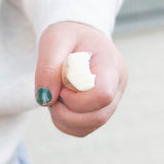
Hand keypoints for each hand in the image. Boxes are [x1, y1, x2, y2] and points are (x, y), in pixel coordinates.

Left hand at [34, 21, 128, 137]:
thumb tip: (45, 98)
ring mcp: (111, 101)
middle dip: (67, 111)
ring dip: (63, 117)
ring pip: (89, 126)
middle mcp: (117, 86)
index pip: (103, 94)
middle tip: (52, 92)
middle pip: (98, 116)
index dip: (77, 98)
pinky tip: (59, 102)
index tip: (62, 86)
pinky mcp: (100, 111)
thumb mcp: (54, 39)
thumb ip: (48, 66)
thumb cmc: (68, 35)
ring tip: (54, 94)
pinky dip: (65, 122)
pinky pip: (83, 129)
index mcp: (111, 64)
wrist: (77, 36)